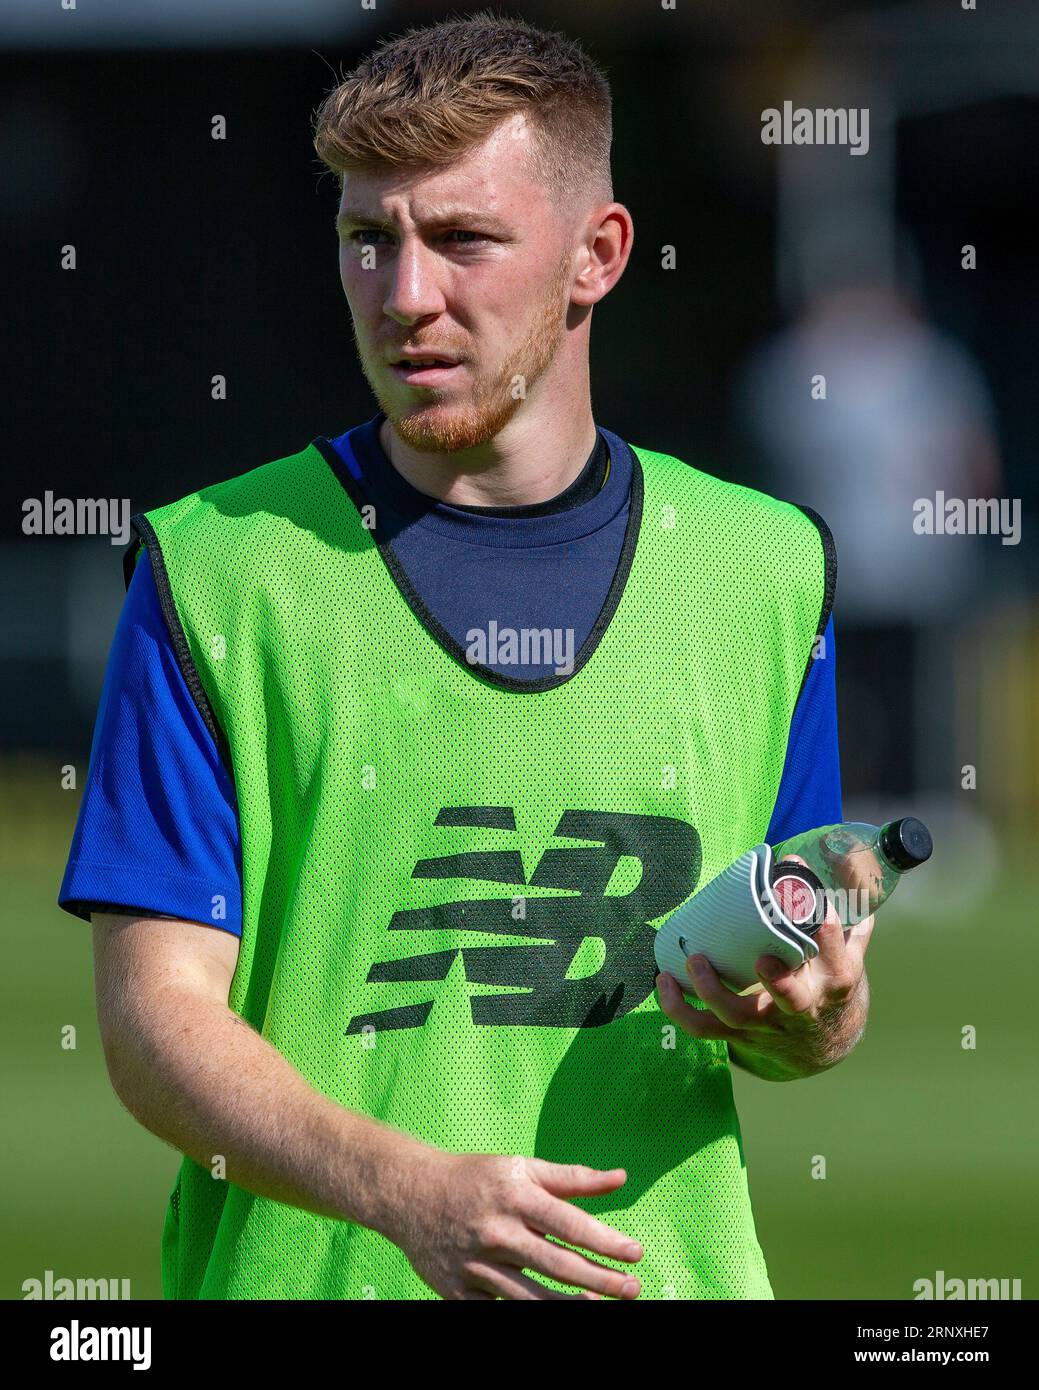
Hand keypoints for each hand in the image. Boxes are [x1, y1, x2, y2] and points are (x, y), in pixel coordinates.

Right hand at [385, 1148, 643, 1299]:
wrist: (408, 1193)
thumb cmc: (474, 1178)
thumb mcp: (520, 1167)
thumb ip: (572, 1178)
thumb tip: (620, 1178)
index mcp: (515, 1196)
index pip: (570, 1224)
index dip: (607, 1241)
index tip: (636, 1253)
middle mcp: (497, 1231)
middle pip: (557, 1265)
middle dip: (601, 1280)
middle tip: (633, 1289)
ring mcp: (475, 1264)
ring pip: (531, 1298)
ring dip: (570, 1308)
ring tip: (600, 1307)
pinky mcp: (457, 1292)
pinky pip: (496, 1312)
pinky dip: (524, 1316)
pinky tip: (553, 1315)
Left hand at [655, 856, 873, 1079]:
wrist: (824, 1047)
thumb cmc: (831, 989)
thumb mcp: (850, 958)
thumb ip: (849, 921)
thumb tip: (851, 876)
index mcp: (833, 978)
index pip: (829, 942)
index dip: (814, 908)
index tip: (794, 867)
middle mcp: (802, 1006)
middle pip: (792, 999)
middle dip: (779, 982)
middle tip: (760, 959)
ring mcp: (767, 1023)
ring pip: (736, 1015)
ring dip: (712, 990)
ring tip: (694, 959)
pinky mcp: (740, 1034)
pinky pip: (704, 1029)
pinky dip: (679, 1009)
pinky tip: (663, 982)